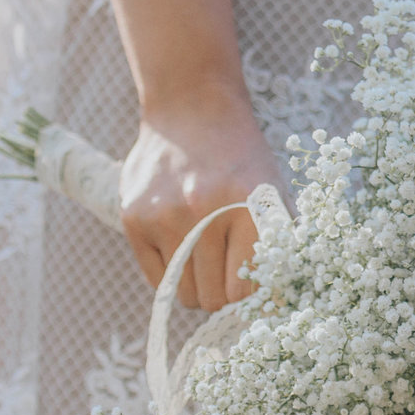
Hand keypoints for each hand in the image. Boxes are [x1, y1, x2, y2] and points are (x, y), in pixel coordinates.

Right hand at [118, 95, 282, 310]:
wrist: (192, 108)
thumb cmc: (242, 160)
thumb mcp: (275, 192)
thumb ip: (281, 247)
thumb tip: (277, 307)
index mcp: (248, 206)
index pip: (245, 291)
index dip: (250, 295)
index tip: (252, 285)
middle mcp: (203, 211)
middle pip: (213, 298)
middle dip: (223, 294)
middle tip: (227, 269)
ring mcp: (163, 215)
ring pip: (184, 294)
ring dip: (198, 286)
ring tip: (206, 257)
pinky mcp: (134, 218)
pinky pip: (157, 280)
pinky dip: (172, 275)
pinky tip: (182, 246)